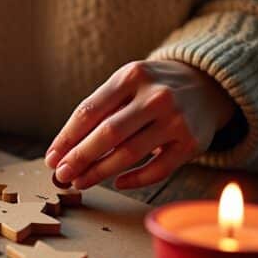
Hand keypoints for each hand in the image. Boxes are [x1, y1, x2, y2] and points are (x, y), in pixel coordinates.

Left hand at [46, 60, 234, 188]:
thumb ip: (98, 112)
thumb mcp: (126, 85)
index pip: (90, 110)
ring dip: (100, 172)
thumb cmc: (151, 90)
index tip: (52, 158)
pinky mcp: (192, 142)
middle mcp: (156, 96)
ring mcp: (176, 120)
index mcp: (132, 76)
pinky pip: (158, 169)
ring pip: (130, 153)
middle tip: (61, 175)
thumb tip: (61, 153)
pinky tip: (117, 182)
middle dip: (79, 157)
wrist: (206, 85)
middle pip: (108, 133)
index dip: (66, 138)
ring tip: (80, 182)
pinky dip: (134, 179)